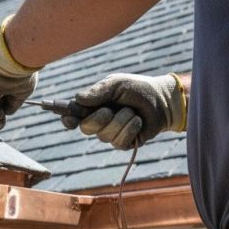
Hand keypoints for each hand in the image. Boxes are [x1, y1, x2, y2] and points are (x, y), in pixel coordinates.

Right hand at [62, 73, 186, 148]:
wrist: (161, 101)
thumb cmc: (137, 89)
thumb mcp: (117, 84)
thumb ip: (98, 91)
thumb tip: (78, 99)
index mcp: (92, 107)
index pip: (72, 116)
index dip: (67, 119)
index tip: (68, 118)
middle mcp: (98, 123)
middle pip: (86, 128)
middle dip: (99, 117)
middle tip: (111, 109)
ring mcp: (110, 135)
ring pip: (105, 135)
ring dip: (121, 120)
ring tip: (132, 112)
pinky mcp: (123, 144)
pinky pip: (120, 141)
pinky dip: (131, 128)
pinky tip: (138, 122)